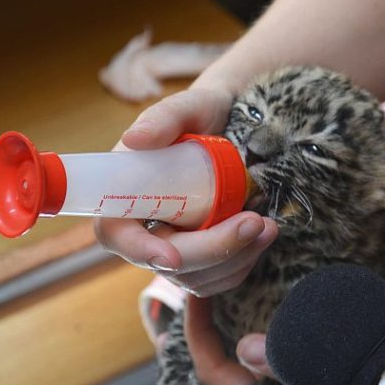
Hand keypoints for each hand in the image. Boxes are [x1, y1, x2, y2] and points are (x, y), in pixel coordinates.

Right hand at [95, 87, 277, 294]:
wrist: (232, 125)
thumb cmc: (203, 113)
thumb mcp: (187, 107)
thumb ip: (163, 119)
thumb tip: (134, 139)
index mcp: (125, 194)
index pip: (116, 234)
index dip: (141, 250)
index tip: (173, 257)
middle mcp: (144, 226)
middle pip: (168, 262)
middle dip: (214, 250)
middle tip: (254, 222)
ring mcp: (173, 245)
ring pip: (197, 277)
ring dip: (236, 258)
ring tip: (268, 226)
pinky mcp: (201, 256)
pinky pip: (217, 278)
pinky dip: (243, 262)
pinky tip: (263, 237)